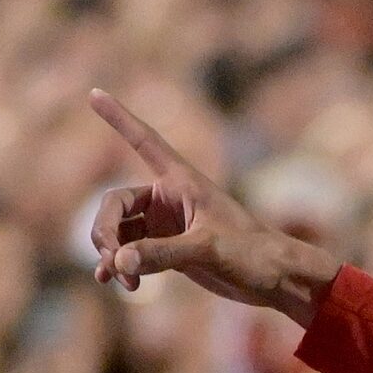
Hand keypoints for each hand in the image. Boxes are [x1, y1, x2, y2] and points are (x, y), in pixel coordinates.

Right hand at [87, 90, 337, 323]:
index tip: (94, 92)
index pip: (144, 141)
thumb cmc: (254, 254)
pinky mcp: (169, 250)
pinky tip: (111, 280)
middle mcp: (169, 198)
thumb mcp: (208, 249)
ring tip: (118, 279)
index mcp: (182, 181)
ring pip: (119, 231)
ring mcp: (166, 225)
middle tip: (113, 260)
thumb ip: (162, 254)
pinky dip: (120, 265)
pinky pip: (131, 252)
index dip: (119, 118)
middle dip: (105, 232)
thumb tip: (118, 262)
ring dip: (111, 253)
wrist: (278, 280)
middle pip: (114, 205)